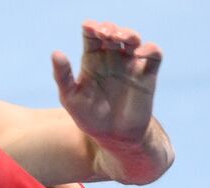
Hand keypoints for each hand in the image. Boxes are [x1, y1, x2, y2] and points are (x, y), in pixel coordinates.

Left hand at [52, 20, 162, 149]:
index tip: (90, 29)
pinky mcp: (147, 74)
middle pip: (113, 32)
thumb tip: (56, 53)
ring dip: (128, 33)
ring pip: (133, 38)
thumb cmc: (90, 118)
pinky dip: (149, 49)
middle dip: (109, 28)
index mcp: (93, 58)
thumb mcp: (71, 98)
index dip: (92, 26)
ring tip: (119, 39)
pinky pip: (153, 53)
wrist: (116, 139)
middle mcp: (112, 57)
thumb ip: (62, 76)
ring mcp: (130, 64)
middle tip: (104, 35)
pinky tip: (139, 54)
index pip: (92, 34)